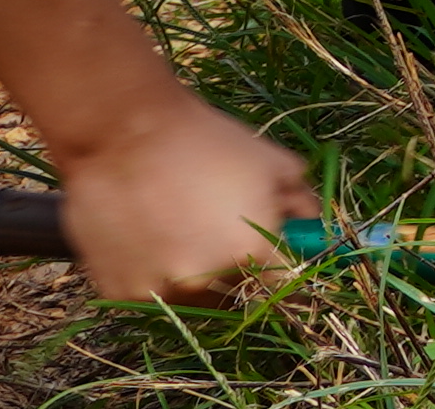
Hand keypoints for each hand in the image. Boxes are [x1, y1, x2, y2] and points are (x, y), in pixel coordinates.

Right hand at [55, 95, 315, 301]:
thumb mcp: (273, 163)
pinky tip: (148, 239)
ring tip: (179, 234)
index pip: (284, 289)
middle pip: (236, 297)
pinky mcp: (120, 294)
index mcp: (252, 254)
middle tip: (218, 237)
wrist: (123, 133)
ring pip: (191, 301)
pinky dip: (154, 277)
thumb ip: (302, 204)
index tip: (274, 262)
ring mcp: (160, 293)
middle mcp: (207, 283)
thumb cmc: (206, 142)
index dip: (281, 274)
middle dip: (237, 273)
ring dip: (193, 279)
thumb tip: (314, 231)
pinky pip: (150, 297)